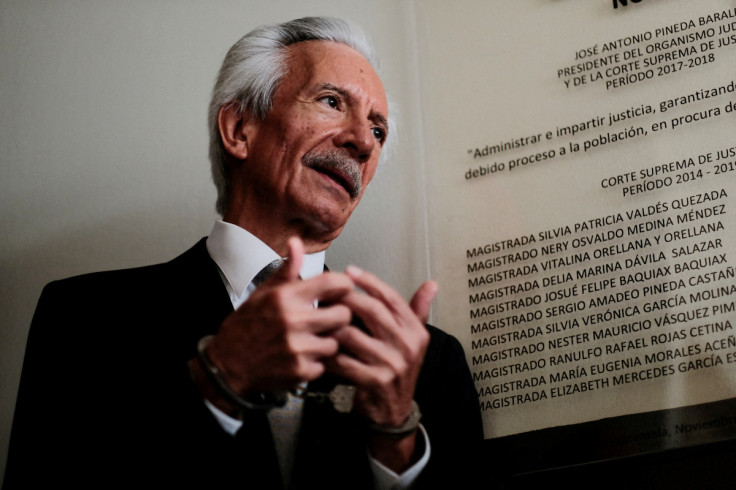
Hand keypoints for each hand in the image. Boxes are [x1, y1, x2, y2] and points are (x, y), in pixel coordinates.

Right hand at [201, 237, 353, 404]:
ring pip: (336, 341)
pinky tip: (301, 358)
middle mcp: (293, 320)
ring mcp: (298, 347)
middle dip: (338, 316)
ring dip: (327, 342)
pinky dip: (316, 364)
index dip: (344, 286)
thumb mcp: (263, 293)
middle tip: (327, 320)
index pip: (334, 283)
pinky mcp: (300, 371)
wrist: (226, 366)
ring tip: (310, 340)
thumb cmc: (245, 327)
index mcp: (286, 297)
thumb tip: (296, 243)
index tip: (341, 291)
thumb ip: (287, 270)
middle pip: (344, 314)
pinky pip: (324, 365)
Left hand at [326, 265, 437, 469]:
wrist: (394, 409)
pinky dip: (329, 354)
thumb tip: (432, 284)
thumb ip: (417, 310)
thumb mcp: (412, 338)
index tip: (349, 271)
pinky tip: (320, 348)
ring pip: (352, 334)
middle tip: (327, 293)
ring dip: (331, 327)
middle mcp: (407, 345)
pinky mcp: (375, 381)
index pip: (391, 298)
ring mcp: (392, 364)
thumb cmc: (397, 368)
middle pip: (371, 310)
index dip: (369, 281)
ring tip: (318, 320)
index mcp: (415, 330)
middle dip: (345, 299)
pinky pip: (343, 360)